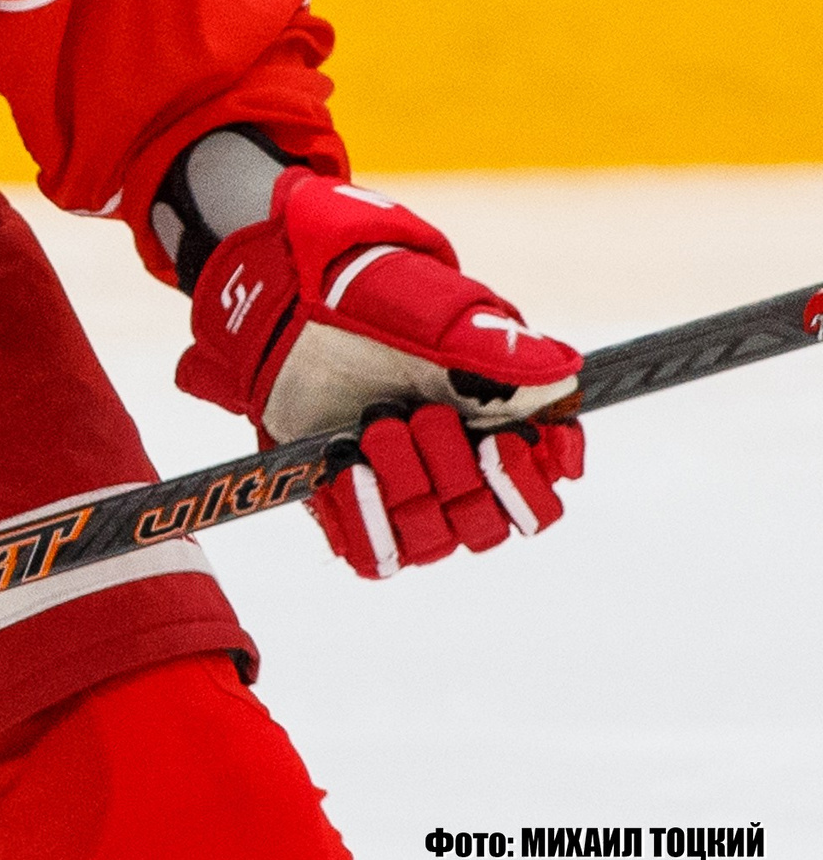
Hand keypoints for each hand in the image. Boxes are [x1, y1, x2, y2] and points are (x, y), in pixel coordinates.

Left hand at [175, 167, 584, 578]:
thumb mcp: (445, 317)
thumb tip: (562, 376)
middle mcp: (457, 473)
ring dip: (407, 486)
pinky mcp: (355, 507)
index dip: (527, 485)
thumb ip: (504, 349)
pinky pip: (374, 554)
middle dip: (456, 473)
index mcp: (499, 433)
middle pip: (487, 526)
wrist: (296, 305)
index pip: (542, 497)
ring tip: (376, 427)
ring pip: (433, 540)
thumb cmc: (381, 306)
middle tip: (421, 415)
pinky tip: (349, 471)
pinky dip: (365, 519)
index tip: (497, 443)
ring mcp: (406, 494)